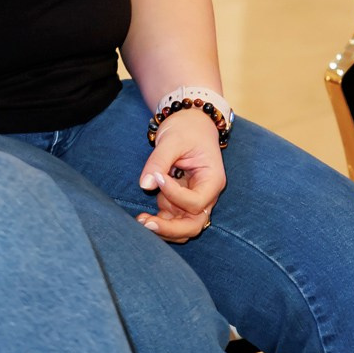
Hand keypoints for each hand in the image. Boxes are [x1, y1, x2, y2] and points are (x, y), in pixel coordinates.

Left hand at [135, 108, 225, 242]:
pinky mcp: (181, 201)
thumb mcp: (173, 139)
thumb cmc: (186, 129)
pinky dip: (160, 222)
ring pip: (184, 227)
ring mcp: (194, 200)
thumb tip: (145, 185)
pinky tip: (143, 217)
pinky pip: (173, 220)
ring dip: (164, 229)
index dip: (175, 195)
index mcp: (212, 180)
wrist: (190, 123)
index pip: (196, 201)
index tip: (158, 177)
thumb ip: (159, 161)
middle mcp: (207, 195)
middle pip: (194, 224)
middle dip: (171, 228)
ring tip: (141, 220)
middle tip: (146, 223)